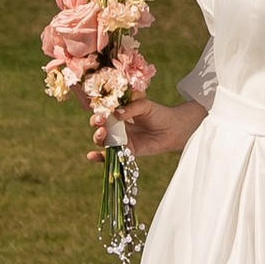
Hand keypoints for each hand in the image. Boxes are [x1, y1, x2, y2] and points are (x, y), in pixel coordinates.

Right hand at [90, 94, 206, 159]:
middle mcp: (117, 126)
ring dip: (98, 137)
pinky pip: (111, 155)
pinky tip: (91, 156)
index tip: (101, 111)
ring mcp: (121, 139)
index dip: (99, 111)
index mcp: (120, 112)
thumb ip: (131, 108)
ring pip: (103, 140)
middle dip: (96, 124)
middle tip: (101, 122)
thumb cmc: (158, 113)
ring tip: (102, 134)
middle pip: (100, 126)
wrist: (173, 129)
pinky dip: (100, 157)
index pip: (104, 111)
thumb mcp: (145, 106)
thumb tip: (116, 113)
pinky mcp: (127, 151)